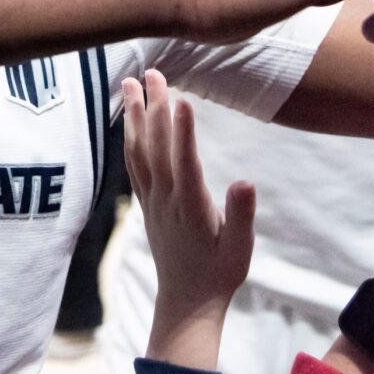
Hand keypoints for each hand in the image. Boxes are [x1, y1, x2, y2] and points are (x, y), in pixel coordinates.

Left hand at [124, 69, 255, 369]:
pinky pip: (133, 163)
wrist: (186, 300)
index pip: (185, 162)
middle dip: (154, 107)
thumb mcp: (240, 248)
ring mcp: (152, 199)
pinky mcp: (145, 202)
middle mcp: (165, 198)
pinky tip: (127, 117)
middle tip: (154, 72)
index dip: (182, 130)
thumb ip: (241, 215)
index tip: (181, 98)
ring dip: (133, 115)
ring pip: (138, 150)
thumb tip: (246, 182)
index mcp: (191, 207)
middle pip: (157, 146)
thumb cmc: (219, 273)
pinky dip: (128, 136)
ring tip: (130, 83)